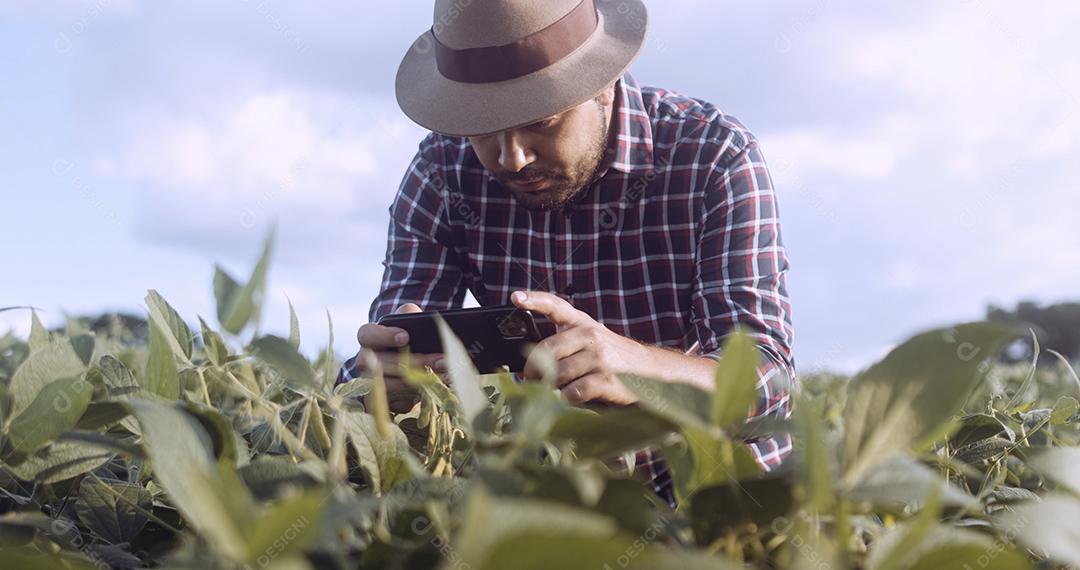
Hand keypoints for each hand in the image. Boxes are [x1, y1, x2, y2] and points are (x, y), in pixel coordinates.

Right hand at [355, 303, 445, 412]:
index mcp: (369, 338)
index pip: (367, 335)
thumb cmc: (410, 337)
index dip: (384, 336)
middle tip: (442, 361)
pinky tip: (431, 394)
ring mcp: (370, 384)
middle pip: (383, 364)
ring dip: (418, 382)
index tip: (405, 337)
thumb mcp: (410, 320)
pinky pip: (394, 405)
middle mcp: (365, 362)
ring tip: (444, 377)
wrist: (412, 363)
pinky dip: (414, 400)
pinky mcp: (381, 403)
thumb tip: (427, 321)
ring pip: (389, 386)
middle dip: (416, 362)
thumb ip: (411, 314)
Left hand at [512, 291, 641, 405]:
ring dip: (548, 388)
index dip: (535, 299)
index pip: (556, 305)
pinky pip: (573, 391)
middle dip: (533, 370)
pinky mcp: (606, 379)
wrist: (650, 371)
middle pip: (547, 350)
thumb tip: (528, 366)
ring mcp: (599, 357)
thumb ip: (563, 346)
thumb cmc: (611, 358)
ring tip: (549, 392)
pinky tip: (568, 399)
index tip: (516, 297)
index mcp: (582, 322)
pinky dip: (565, 399)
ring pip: (557, 373)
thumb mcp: (589, 342)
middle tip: (529, 381)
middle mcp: (590, 335)